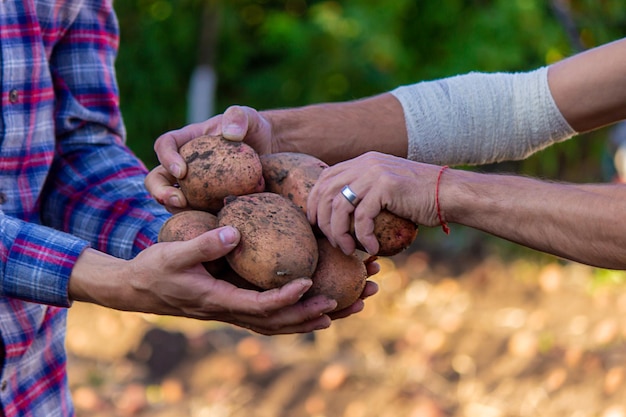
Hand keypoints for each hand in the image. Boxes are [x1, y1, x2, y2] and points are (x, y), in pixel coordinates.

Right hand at [70, 226, 342, 334]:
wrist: (138, 289)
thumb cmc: (154, 269)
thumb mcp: (173, 253)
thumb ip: (203, 244)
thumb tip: (235, 231)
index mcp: (219, 300)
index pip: (261, 306)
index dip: (287, 297)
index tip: (310, 282)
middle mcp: (231, 312)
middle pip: (281, 322)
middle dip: (315, 313)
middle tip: (349, 301)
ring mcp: (234, 311)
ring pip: (279, 323)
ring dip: (313, 317)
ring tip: (346, 309)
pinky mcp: (234, 305)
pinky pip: (270, 316)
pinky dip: (295, 314)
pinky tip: (313, 306)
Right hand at [146, 106, 273, 211]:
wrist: (269, 152)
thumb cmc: (254, 130)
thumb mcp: (249, 118)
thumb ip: (239, 117)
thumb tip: (229, 134)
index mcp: (187, 141)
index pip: (165, 145)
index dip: (166, 157)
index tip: (181, 170)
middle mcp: (185, 166)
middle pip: (157, 177)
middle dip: (159, 190)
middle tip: (176, 201)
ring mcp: (194, 187)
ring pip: (172, 200)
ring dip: (175, 209)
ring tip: (191, 215)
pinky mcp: (207, 204)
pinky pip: (196, 215)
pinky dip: (199, 221)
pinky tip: (212, 226)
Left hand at [308, 152, 441, 254]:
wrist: (450, 194)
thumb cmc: (420, 198)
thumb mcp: (386, 188)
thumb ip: (365, 193)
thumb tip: (340, 215)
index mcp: (362, 161)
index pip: (325, 178)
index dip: (314, 202)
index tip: (316, 225)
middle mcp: (365, 163)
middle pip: (325, 192)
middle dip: (322, 221)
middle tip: (331, 243)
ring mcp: (375, 173)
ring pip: (339, 207)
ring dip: (339, 233)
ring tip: (348, 250)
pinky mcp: (386, 187)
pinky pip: (362, 217)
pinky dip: (363, 237)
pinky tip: (372, 249)